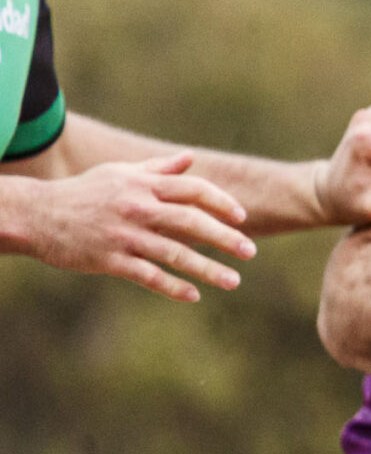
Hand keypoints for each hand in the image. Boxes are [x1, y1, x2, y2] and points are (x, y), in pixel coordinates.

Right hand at [12, 153, 255, 302]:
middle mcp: (138, 208)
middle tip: (251, 251)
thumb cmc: (84, 192)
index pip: (193, 190)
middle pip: (191, 221)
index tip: (242, 218)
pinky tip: (194, 295)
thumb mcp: (119, 173)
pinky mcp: (110, 259)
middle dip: (225, 238)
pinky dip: (173, 286)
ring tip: (234, 280)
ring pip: (175, 253)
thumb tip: (189, 158)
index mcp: (143, 184)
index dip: (221, 203)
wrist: (37, 215)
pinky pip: (149, 276)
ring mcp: (125, 235)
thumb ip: (157, 168)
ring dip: (208, 269)